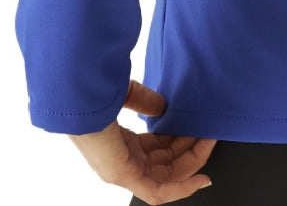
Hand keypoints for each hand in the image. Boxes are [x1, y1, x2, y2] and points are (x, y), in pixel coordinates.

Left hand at [67, 79, 215, 202]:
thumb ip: (146, 102)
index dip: (180, 142)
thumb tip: (163, 107)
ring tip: (209, 143)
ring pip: (167, 177)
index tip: (198, 129)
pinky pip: (158, 191)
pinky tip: (201, 179)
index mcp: (121, 145)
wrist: (77, 98)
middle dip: (191, 150)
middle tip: (210, 135)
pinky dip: (182, 188)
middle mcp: (123, 162)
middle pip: (165, 165)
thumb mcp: (127, 96)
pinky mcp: (125, 175)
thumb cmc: (93, 95)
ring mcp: (124, 171)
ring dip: (192, 163)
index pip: (157, 151)